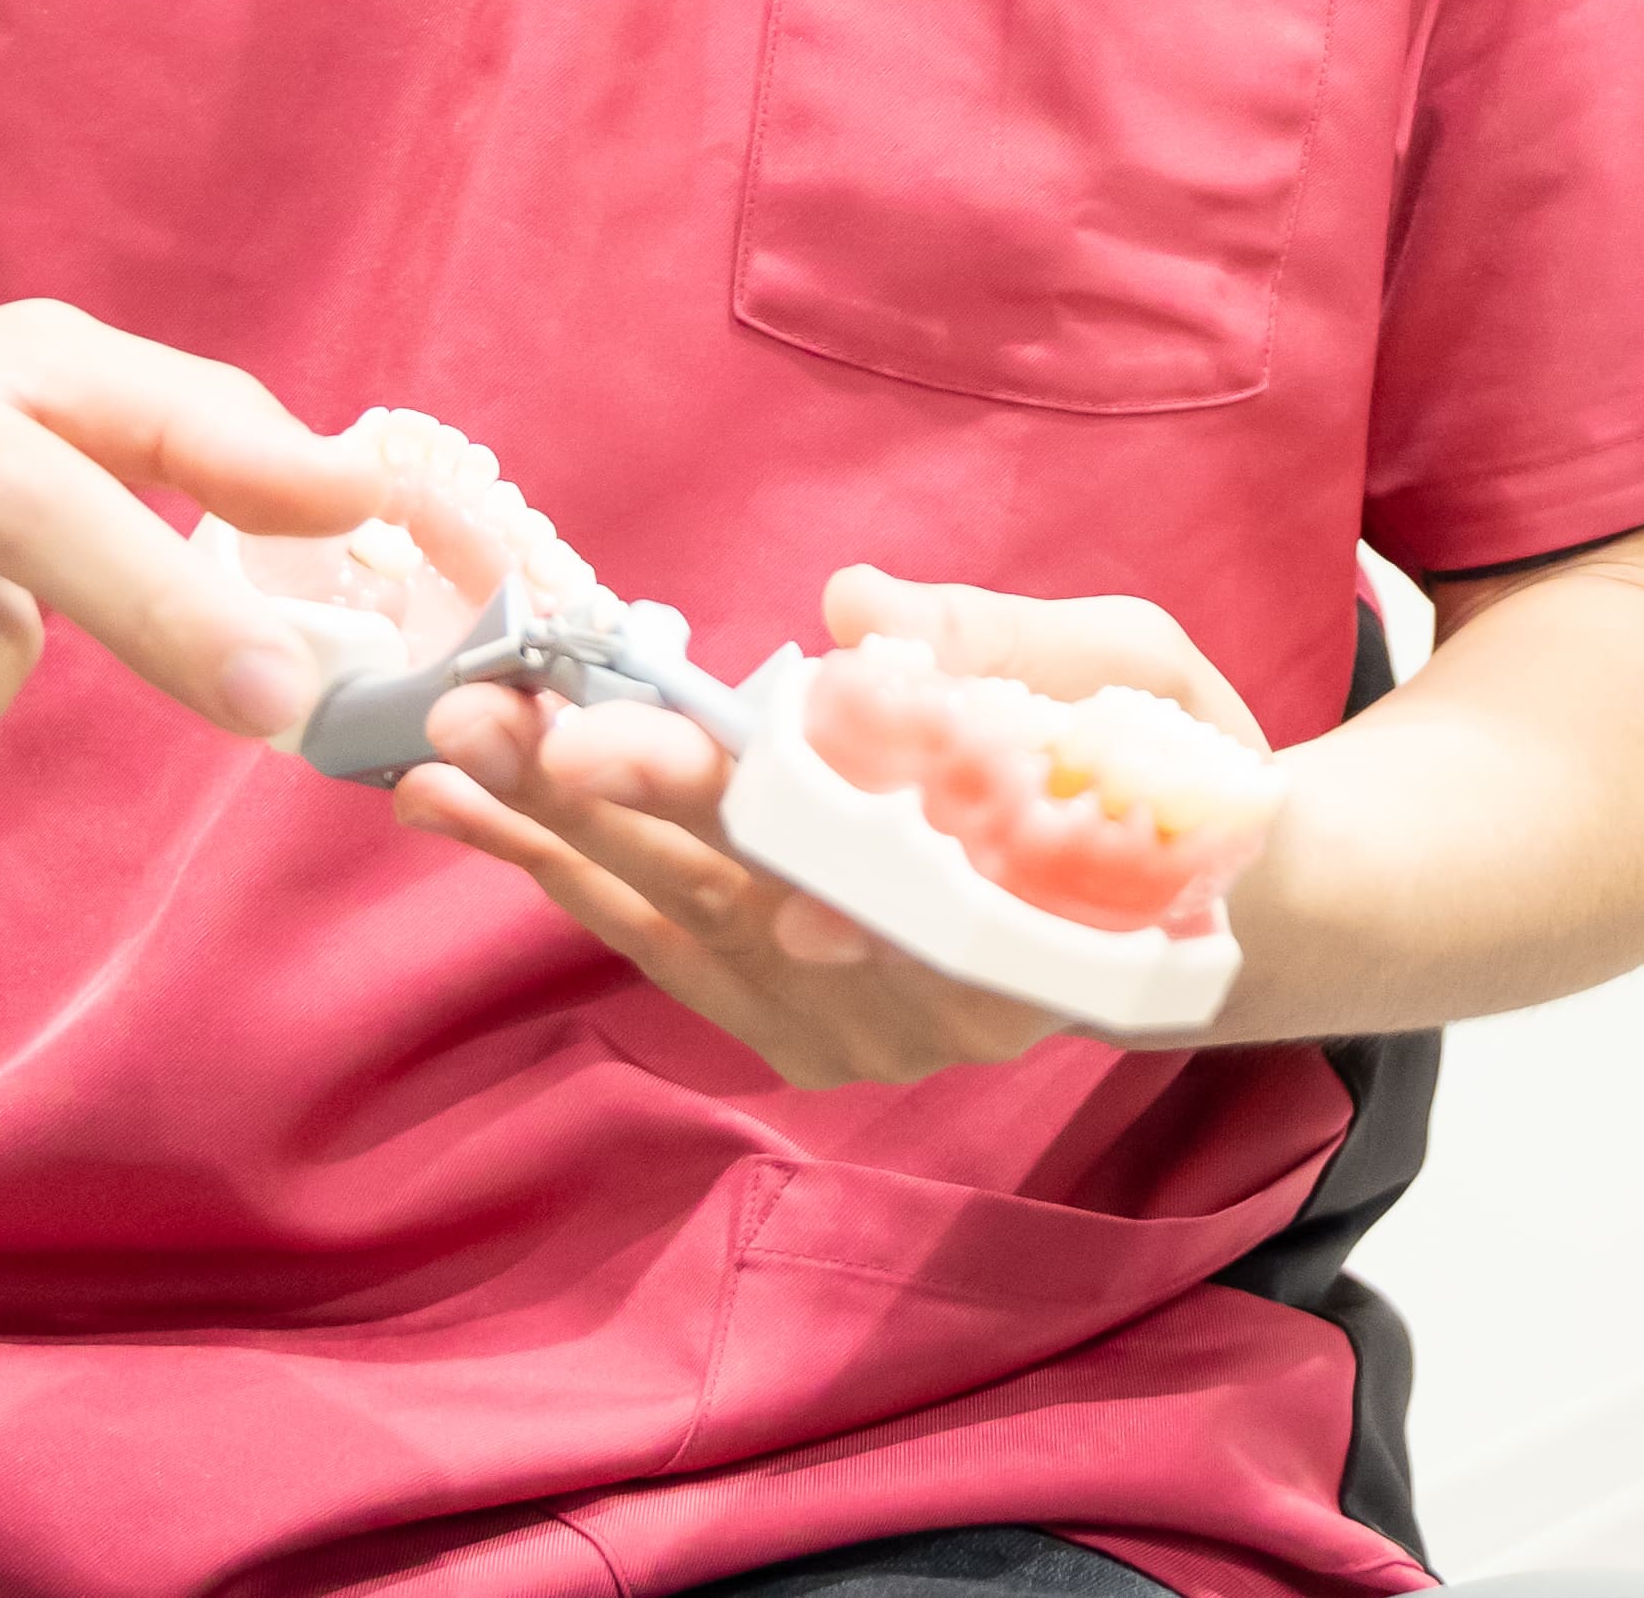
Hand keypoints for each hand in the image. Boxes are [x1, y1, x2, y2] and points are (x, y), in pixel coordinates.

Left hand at [392, 567, 1264, 1083]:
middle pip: (738, 897)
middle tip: (482, 721)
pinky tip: (485, 815)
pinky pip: (672, 954)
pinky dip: (573, 880)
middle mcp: (924, 1008)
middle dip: (598, 808)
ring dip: (549, 844)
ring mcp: (857, 1036)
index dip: (729, 809)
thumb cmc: (1175, 771)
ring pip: (680, 932)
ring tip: (440, 763)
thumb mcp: (1140, 677)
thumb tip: (857, 606)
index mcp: (1022, 921)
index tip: (614, 749)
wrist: (1203, 915)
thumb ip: (1005, 648)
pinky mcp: (804, 1033)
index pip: (852, 864)